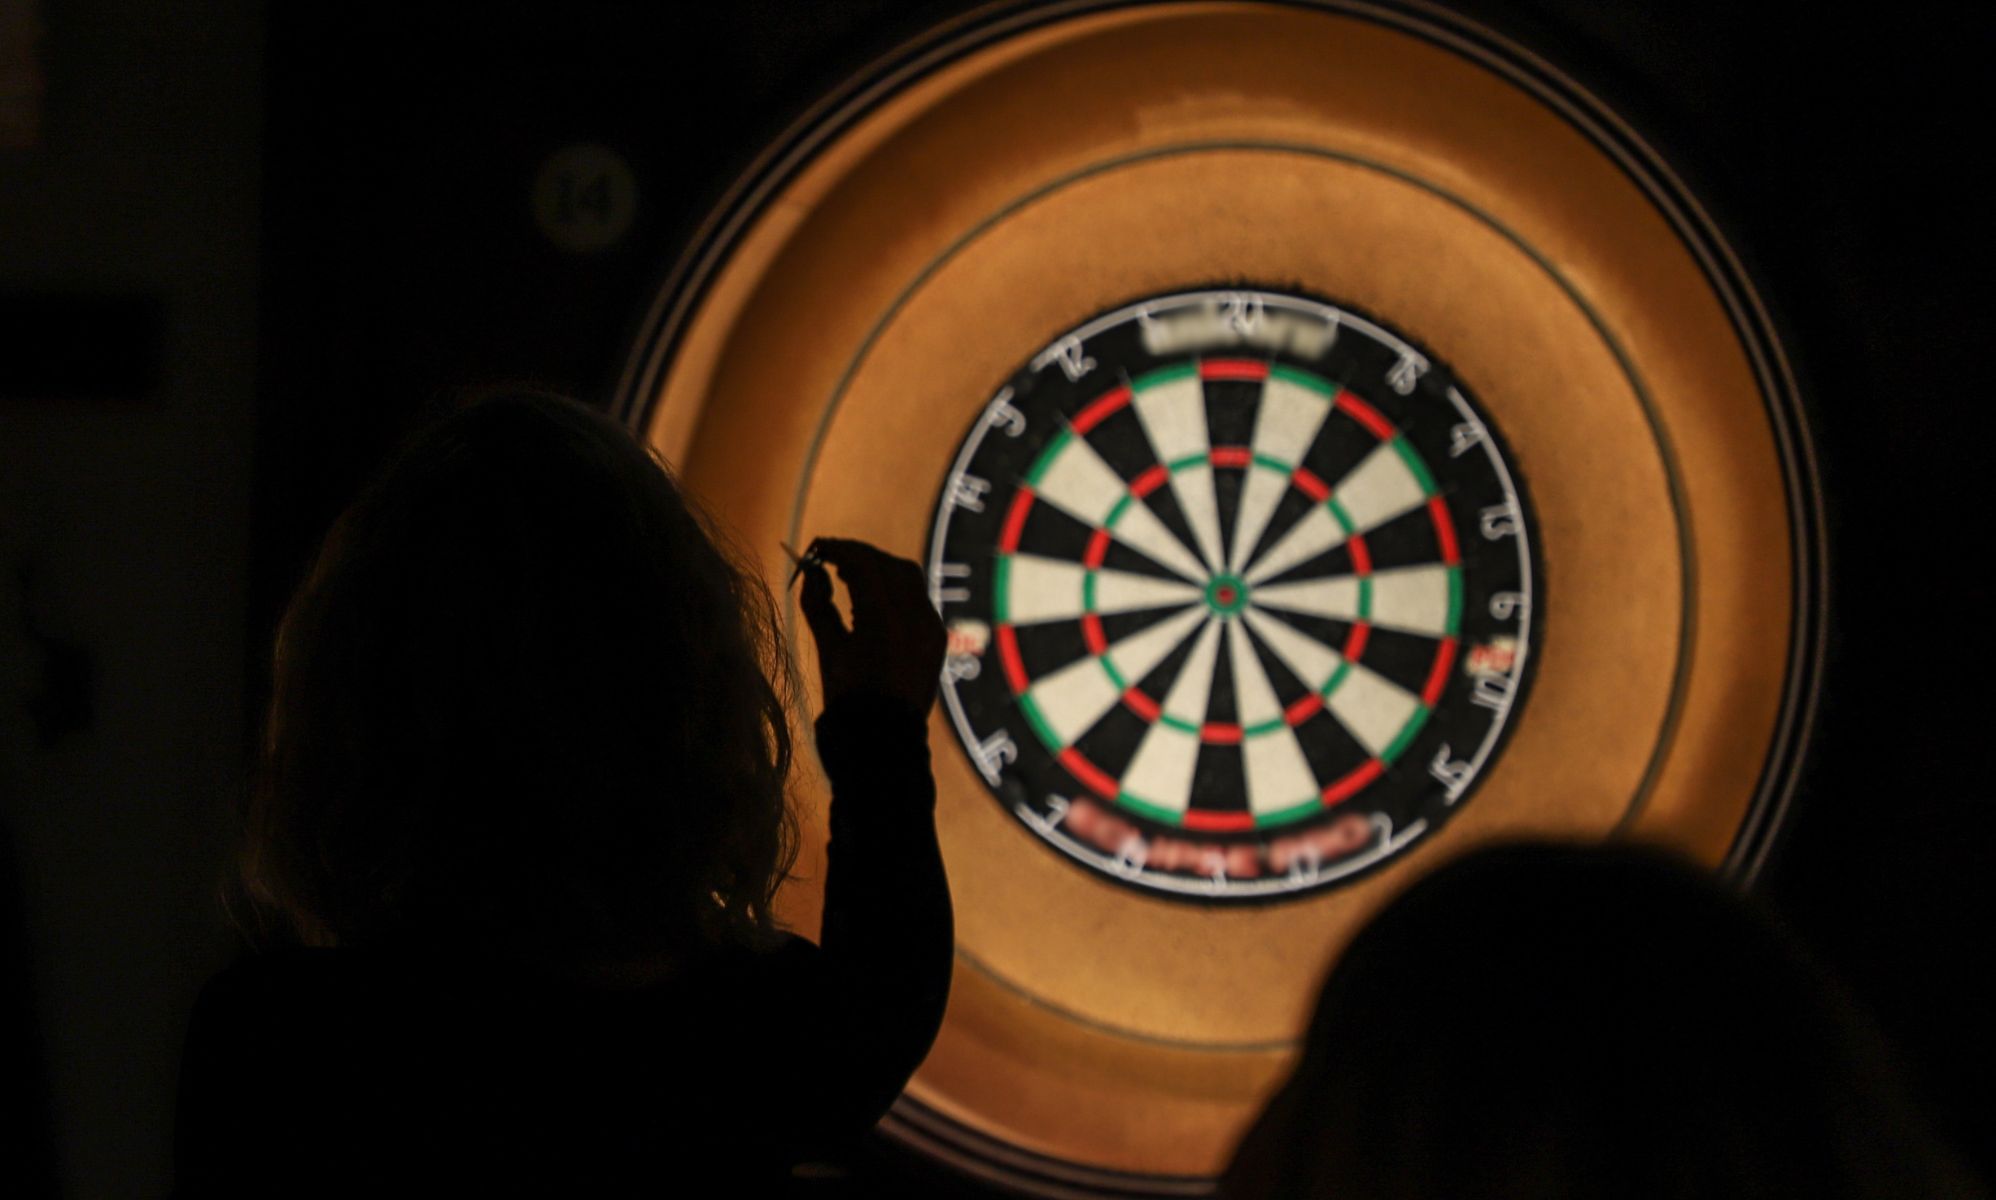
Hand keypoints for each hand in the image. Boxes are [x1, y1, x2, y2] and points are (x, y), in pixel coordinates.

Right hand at [797, 537, 946, 714]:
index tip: (818, 548)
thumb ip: (817, 604)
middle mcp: (914, 617)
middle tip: (832, 559)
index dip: (838, 550)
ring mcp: (931, 627)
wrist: (883, 742)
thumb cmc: (848, 699)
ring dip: (880, 570)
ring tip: (850, 577)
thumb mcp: (828, 649)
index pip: (863, 563)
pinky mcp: (937, 638)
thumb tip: (811, 572)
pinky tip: (874, 601)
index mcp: (882, 618)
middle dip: (860, 557)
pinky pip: (918, 599)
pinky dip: (896, 590)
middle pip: (889, 565)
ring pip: (908, 578)